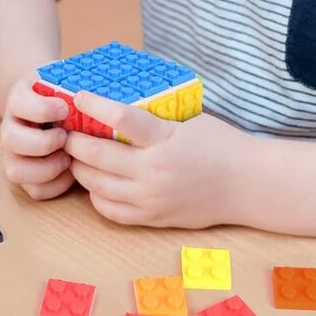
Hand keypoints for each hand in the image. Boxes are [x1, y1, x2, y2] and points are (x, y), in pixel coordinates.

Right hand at [0, 74, 76, 199]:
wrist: (53, 107)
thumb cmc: (64, 95)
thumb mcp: (64, 82)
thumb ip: (73, 87)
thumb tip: (96, 98)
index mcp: (18, 100)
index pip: (19, 103)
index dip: (43, 109)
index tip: (65, 109)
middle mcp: (11, 128)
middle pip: (10, 139)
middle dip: (43, 142)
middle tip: (65, 137)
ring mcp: (15, 154)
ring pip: (16, 170)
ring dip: (47, 168)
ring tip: (68, 158)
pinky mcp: (27, 176)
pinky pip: (35, 190)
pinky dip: (56, 185)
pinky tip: (70, 171)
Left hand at [64, 91, 250, 227]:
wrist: (248, 185)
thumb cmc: (218, 143)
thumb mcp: (185, 119)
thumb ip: (149, 116)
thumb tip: (112, 101)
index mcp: (164, 139)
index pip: (118, 118)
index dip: (92, 105)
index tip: (77, 97)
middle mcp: (154, 171)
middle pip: (97, 156)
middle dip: (74, 141)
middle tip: (67, 130)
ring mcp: (152, 199)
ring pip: (96, 185)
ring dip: (79, 168)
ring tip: (76, 154)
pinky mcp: (153, 219)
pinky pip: (111, 211)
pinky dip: (96, 195)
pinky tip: (95, 182)